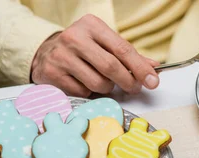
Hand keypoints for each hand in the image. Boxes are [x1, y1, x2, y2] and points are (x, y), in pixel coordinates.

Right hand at [30, 14, 159, 96]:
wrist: (45, 52)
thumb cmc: (83, 48)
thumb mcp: (104, 43)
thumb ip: (128, 55)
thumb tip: (153, 67)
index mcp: (91, 25)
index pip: (122, 49)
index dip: (140, 67)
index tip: (152, 80)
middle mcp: (74, 37)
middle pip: (111, 67)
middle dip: (128, 81)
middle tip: (134, 88)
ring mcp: (61, 56)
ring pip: (98, 83)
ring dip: (107, 87)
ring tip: (102, 80)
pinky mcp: (52, 74)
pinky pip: (83, 92)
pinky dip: (89, 91)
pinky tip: (83, 82)